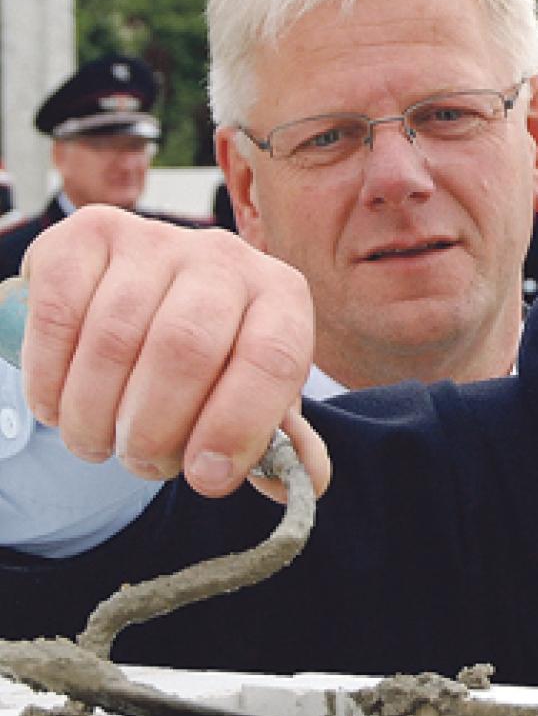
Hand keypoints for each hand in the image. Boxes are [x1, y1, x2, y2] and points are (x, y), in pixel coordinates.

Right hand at [19, 206, 326, 496]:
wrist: (154, 294)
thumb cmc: (216, 359)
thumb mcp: (256, 397)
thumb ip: (280, 441)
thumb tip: (308, 481)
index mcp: (281, 297)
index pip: (271, 358)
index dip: (237, 426)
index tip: (205, 478)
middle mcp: (226, 257)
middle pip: (185, 349)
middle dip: (154, 429)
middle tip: (141, 464)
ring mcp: (155, 239)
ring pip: (114, 338)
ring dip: (95, 414)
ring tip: (97, 444)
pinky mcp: (88, 234)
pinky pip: (59, 313)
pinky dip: (51, 378)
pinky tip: (59, 408)